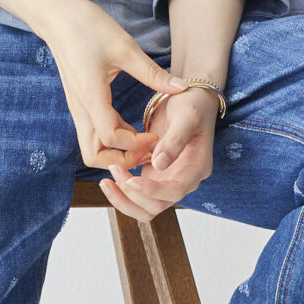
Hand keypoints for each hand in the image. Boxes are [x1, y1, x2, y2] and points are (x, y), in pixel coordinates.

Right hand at [41, 0, 182, 176]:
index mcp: (91, 97)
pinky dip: (113, 138)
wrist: (57, 16)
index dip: (136, 144)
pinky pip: (94, 132)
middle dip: (121, 159)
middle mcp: (81, 109)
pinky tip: (133, 128)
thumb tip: (182, 88)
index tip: (157, 136)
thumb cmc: (87, 27)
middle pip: (93, 155)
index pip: (111, 137)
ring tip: (143, 142)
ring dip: (117, 151)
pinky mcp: (80, 103)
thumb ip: (152, 73)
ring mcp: (78, 108)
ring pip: (92, 146)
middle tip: (147, 149)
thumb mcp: (124, 47)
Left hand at [99, 86, 217, 222]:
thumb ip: (174, 141)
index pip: (175, 191)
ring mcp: (169, 180)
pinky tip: (111, 176)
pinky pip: (138, 194)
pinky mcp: (155, 176)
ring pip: (146, 206)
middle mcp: (184, 179)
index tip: (131, 179)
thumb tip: (159, 165)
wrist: (190, 97)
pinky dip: (123, 191)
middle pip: (157, 206)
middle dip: (132, 195)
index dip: (152, 190)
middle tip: (113, 170)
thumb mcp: (187, 116)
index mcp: (197, 168)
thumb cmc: (192, 104)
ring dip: (124, 198)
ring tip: (106, 180)